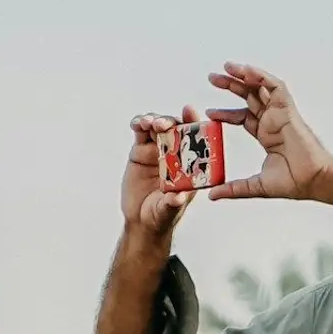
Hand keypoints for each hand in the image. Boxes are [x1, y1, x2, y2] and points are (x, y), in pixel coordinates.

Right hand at [121, 109, 200, 242]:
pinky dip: (139, 124)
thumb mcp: (168, 211)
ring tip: (148, 123)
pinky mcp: (141, 151)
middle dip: (170, 121)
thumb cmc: (161, 215)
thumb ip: (172, 204)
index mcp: (189, 164)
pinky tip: (138, 123)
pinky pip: (141, 134)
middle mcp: (176, 154)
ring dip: (154, 120)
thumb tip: (178, 197)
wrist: (141, 221)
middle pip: (175, 128)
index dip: (193, 123)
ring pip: (158, 127)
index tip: (189, 113)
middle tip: (163, 124)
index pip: (195, 139)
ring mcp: (158, 150)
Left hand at [206, 63, 332, 201]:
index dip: (226, 113)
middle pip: (249, 96)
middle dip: (231, 85)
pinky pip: (275, 86)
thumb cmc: (294, 182)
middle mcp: (273, 121)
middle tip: (212, 77)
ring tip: (226, 67)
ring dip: (244, 75)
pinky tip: (247, 70)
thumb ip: (234, 188)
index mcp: (267, 134)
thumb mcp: (256, 186)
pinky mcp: (289, 109)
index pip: (243, 117)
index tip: (209, 112)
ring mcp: (281, 114)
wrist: (314, 180)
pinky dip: (262, 77)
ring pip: (260, 87)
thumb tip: (212, 195)